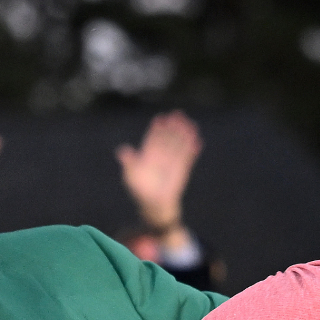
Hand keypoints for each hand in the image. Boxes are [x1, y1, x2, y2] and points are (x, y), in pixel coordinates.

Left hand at [117, 111, 201, 235]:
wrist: (154, 205)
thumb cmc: (140, 190)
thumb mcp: (131, 175)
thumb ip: (129, 162)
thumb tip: (122, 151)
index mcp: (148, 155)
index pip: (153, 138)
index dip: (157, 128)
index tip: (160, 119)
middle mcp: (161, 156)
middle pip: (168, 138)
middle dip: (173, 127)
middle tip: (178, 114)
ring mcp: (172, 162)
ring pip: (179, 145)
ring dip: (184, 135)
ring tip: (190, 124)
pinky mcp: (182, 170)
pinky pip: (188, 158)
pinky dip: (192, 150)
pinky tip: (197, 141)